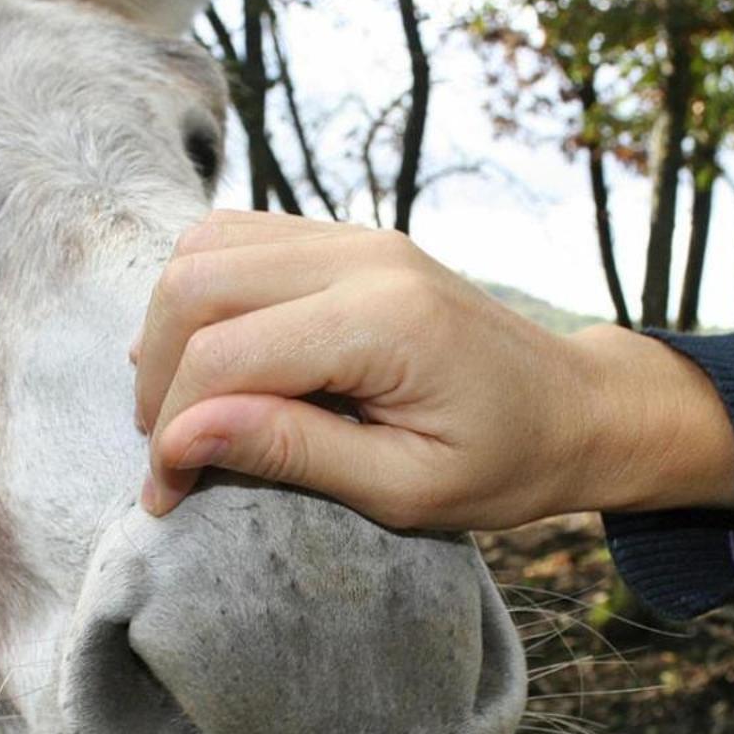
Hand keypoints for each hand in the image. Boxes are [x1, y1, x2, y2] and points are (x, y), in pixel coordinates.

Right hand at [133, 211, 733, 530]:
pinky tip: (211, 361)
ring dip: (171, 330)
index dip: (175, 429)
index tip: (167, 497)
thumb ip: (291, 453)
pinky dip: (203, 297)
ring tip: (185, 410)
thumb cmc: (505, 462)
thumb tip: (181, 436)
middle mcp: (364, 256)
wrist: (575, 407)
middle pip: (196, 284)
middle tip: (169, 454)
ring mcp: (356, 235)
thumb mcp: (404, 489)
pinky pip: (239, 239)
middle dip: (158, 375)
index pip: (226, 356)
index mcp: (385, 322)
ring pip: (205, 248)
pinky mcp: (349, 237)